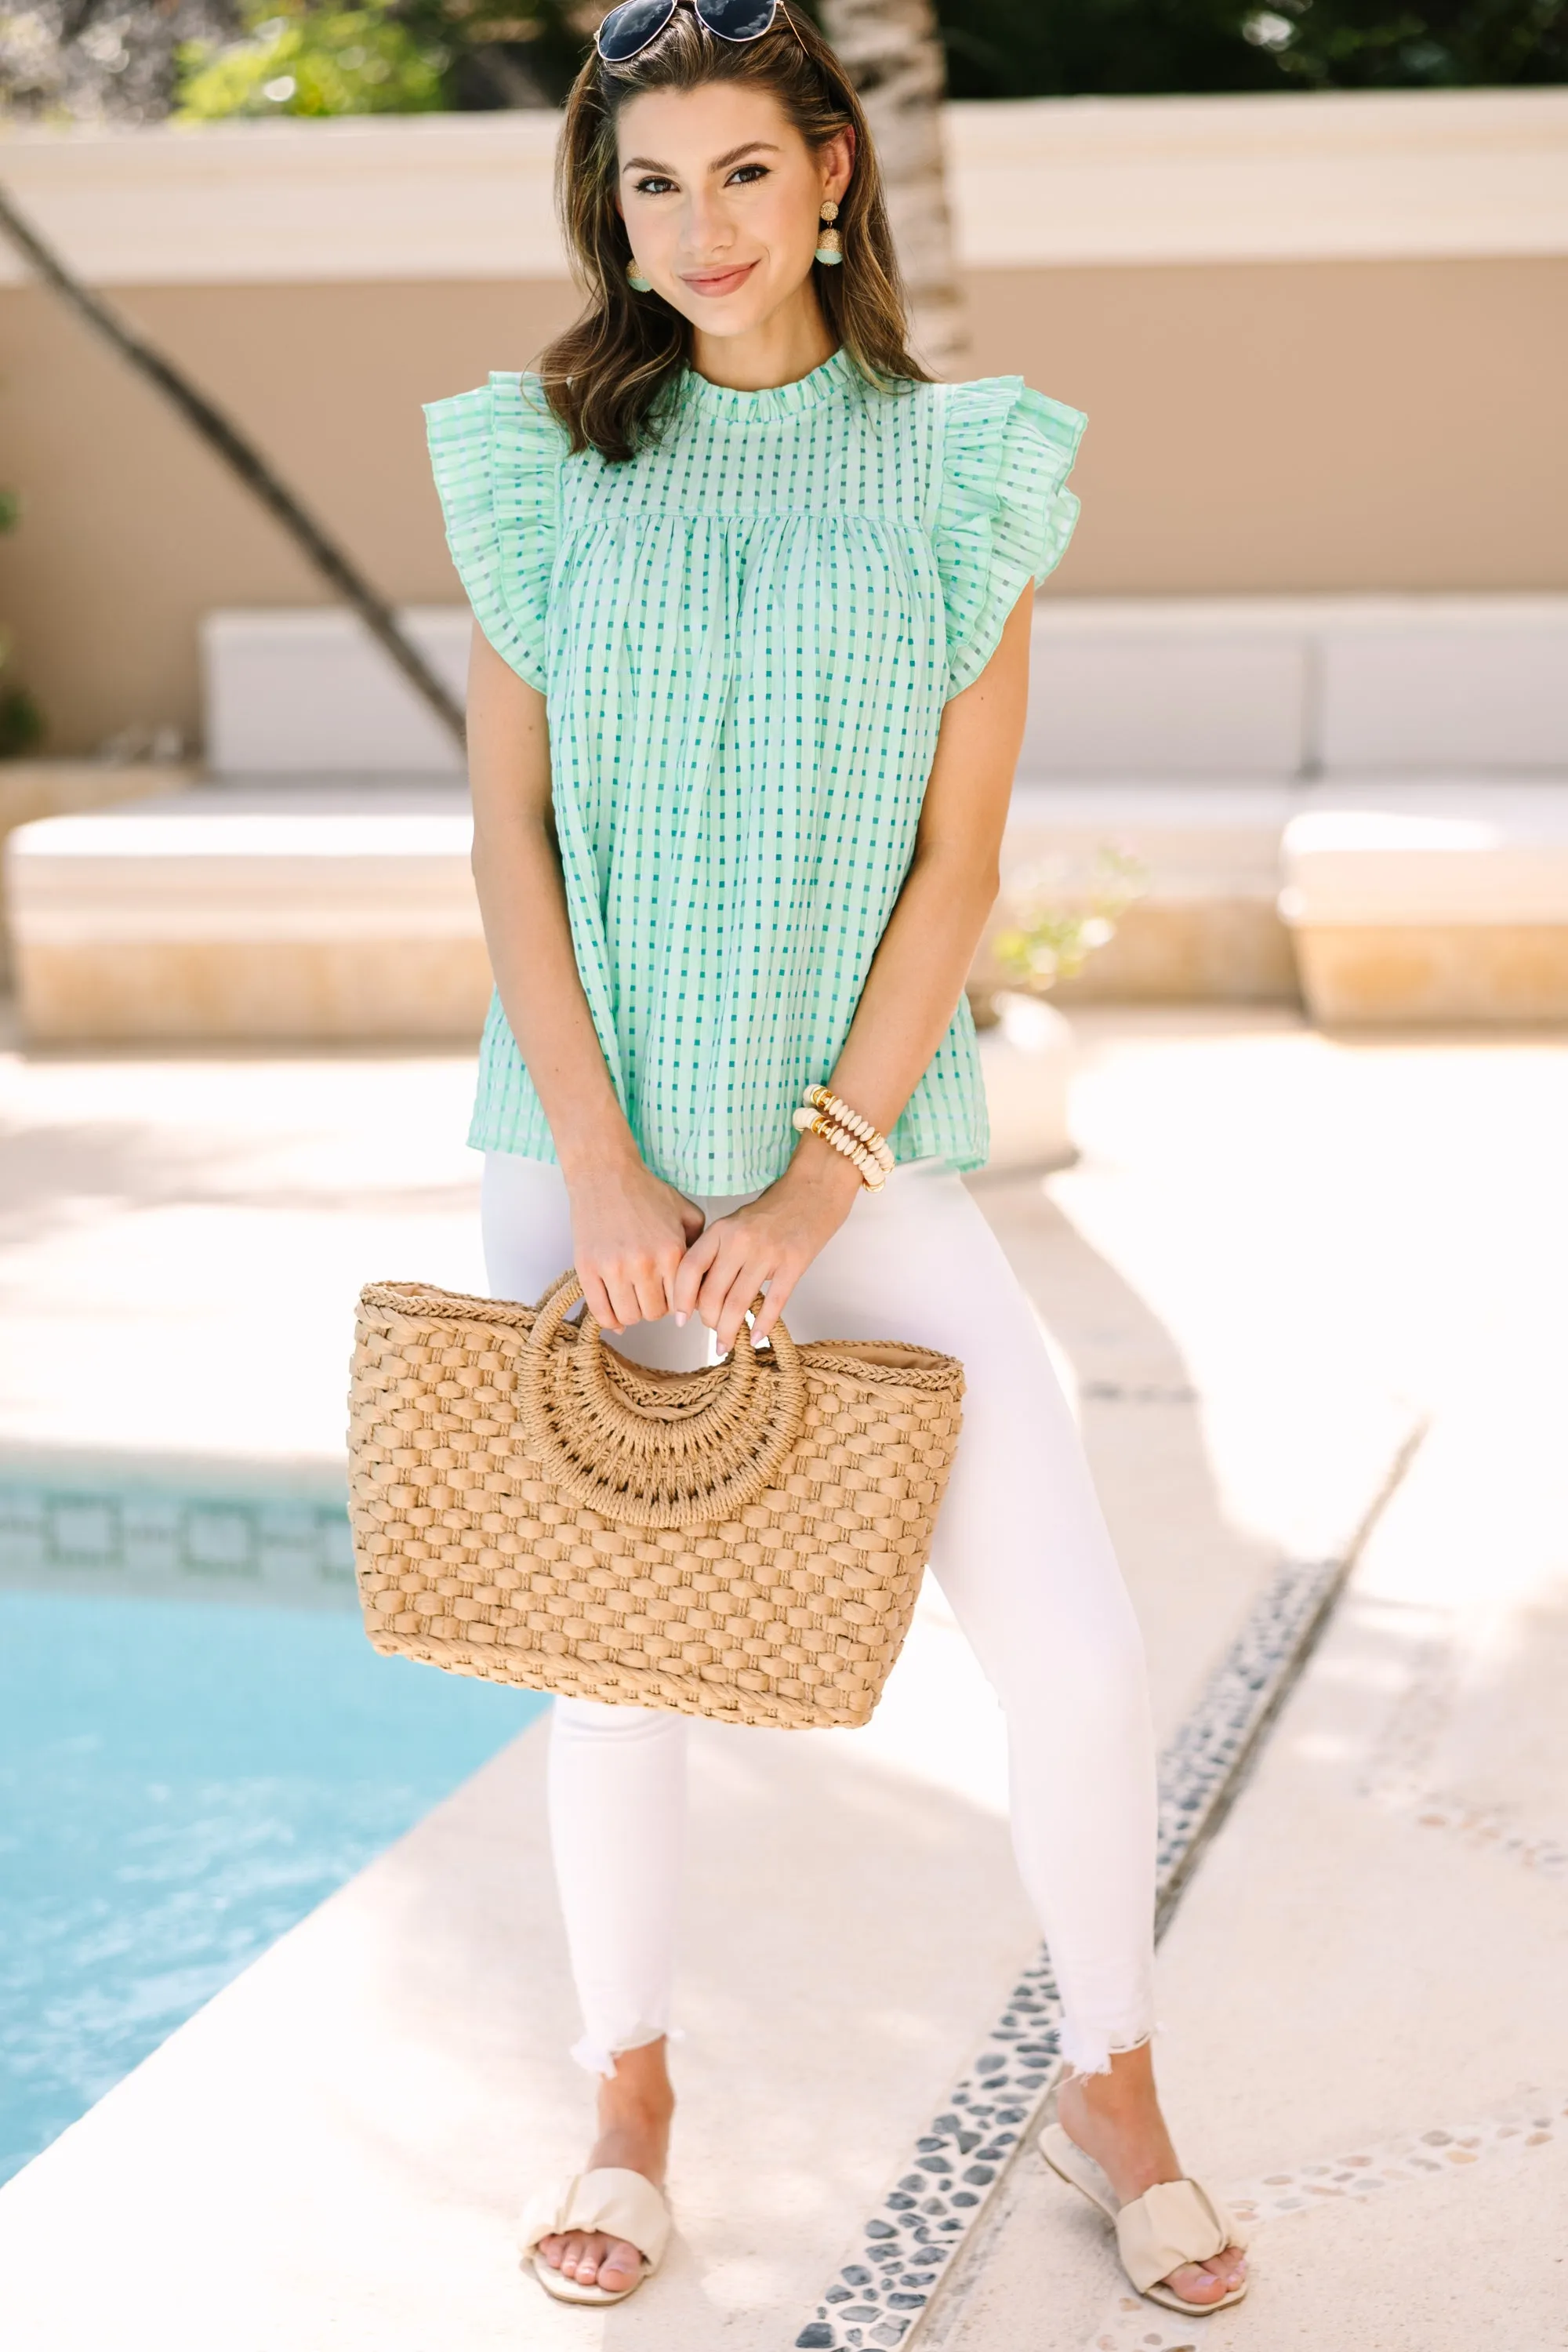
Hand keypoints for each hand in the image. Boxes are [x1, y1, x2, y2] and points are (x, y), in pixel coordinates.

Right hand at [566, 1152, 705, 1332]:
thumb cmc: (645, 1192)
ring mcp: (613, 1268)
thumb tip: (702, 1277)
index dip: (677, 1303)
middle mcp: (644, 1264)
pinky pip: (601, 1312)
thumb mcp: (686, 1211)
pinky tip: (614, 1314)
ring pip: (629, 1317)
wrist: (604, 1174)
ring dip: (632, 1313)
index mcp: (671, 1252)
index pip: (681, 1301)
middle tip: (649, 1294)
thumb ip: (700, 1244)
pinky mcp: (587, 1269)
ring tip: (632, 1298)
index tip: (670, 1296)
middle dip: (654, 1308)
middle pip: (655, 1314)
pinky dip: (610, 1320)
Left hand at [672, 1144, 863, 1351]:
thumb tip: (700, 1292)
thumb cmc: (773, 1209)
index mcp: (721, 1230)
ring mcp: (767, 1253)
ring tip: (726, 1344)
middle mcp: (739, 1242)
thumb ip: (718, 1252)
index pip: (689, 1269)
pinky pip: (773, 1303)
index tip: (680, 1318)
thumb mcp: (735, 1223)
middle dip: (708, 1321)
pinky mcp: (793, 1263)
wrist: (814, 1189)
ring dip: (729, 1331)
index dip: (681, 1298)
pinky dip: (762, 1325)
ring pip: (738, 1304)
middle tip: (712, 1331)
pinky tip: (756, 1338)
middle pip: (712, 1294)